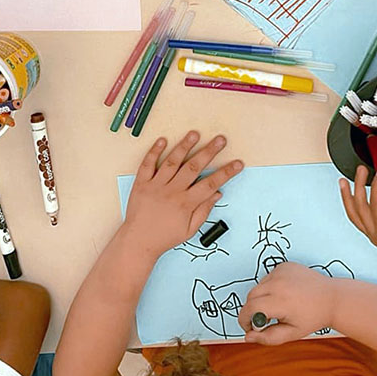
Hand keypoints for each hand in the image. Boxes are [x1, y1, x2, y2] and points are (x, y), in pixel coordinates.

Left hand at [121, 131, 242, 257]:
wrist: (138, 241)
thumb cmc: (165, 237)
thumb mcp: (190, 230)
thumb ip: (204, 211)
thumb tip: (217, 193)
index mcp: (185, 203)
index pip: (211, 183)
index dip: (226, 172)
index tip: (237, 164)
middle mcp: (172, 192)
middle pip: (194, 167)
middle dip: (209, 152)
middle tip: (220, 140)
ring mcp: (156, 186)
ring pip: (173, 162)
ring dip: (184, 146)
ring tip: (195, 134)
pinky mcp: (141, 184)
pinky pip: (148, 164)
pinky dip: (155, 152)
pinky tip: (163, 140)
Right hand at [238, 262, 335, 344]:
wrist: (332, 298)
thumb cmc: (314, 317)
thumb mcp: (292, 333)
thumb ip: (268, 337)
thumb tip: (248, 337)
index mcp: (281, 301)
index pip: (250, 308)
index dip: (244, 320)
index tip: (249, 327)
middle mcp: (279, 283)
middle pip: (250, 296)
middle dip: (252, 309)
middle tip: (264, 319)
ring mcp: (282, 272)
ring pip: (258, 286)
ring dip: (261, 297)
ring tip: (278, 306)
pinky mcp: (284, 265)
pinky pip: (267, 277)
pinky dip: (270, 286)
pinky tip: (284, 293)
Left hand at [340, 166, 376, 273]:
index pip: (375, 206)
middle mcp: (374, 235)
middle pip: (360, 208)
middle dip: (359, 186)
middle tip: (361, 171)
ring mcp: (371, 235)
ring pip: (353, 214)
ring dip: (347, 197)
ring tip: (343, 182)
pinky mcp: (372, 233)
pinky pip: (357, 219)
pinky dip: (352, 206)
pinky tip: (350, 197)